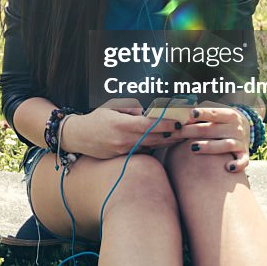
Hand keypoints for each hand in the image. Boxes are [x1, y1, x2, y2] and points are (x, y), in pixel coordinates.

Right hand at [62, 106, 185, 160]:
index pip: (150, 125)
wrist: (77, 137)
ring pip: (151, 146)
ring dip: (167, 141)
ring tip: (183, 135)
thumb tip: (148, 112)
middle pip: (155, 138)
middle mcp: (124, 140)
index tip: (180, 121)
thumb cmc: (95, 118)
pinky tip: (166, 141)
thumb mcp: (112, 107)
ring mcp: (124, 151)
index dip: (167, 124)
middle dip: (173, 133)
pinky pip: (143, 151)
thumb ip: (131, 109)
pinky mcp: (123, 157)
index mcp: (121, 125)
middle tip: (189, 128)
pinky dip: (154, 146)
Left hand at [180, 101, 251, 172]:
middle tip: (177, 133)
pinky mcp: (244, 154)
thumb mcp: (217, 111)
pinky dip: (238, 164)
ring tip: (193, 148)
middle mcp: (235, 128)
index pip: (214, 113)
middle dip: (193, 131)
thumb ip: (203, 112)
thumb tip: (185, 117)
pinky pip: (243, 160)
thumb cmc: (223, 119)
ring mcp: (240, 142)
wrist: (247, 127)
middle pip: (213, 129)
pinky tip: (228, 167)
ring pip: (227, 144)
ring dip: (210, 147)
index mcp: (228, 114)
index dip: (203, 113)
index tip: (190, 114)